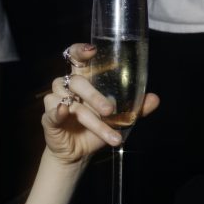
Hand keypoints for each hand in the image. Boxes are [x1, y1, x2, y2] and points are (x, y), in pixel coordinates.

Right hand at [42, 44, 158, 164]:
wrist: (79, 153)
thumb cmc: (94, 129)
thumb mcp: (118, 119)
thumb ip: (135, 108)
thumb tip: (155, 98)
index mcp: (82, 80)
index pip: (76, 58)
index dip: (81, 50)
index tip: (92, 50)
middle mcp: (66, 87)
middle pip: (77, 82)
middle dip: (95, 97)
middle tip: (110, 111)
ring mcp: (56, 101)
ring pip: (71, 103)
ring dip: (93, 121)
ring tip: (112, 136)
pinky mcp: (49, 118)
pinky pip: (51, 112)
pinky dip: (57, 111)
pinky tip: (64, 111)